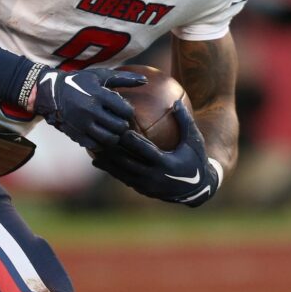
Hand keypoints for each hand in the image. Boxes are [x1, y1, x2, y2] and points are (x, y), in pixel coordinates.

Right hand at [31, 67, 145, 150]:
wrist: (51, 93)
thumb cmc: (80, 82)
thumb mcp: (100, 76)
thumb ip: (124, 78)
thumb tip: (145, 80)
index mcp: (98, 95)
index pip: (125, 110)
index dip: (128, 111)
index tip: (123, 109)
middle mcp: (90, 110)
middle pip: (119, 127)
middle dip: (123, 125)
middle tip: (119, 121)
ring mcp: (82, 124)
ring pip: (110, 139)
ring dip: (114, 136)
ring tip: (112, 129)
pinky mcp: (76, 134)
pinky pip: (96, 146)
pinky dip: (102, 143)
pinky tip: (100, 134)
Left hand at [91, 101, 221, 206]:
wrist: (197, 189)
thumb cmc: (195, 159)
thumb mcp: (194, 140)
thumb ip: (185, 121)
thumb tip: (176, 101)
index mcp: (166, 164)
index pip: (145, 151)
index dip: (132, 141)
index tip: (120, 129)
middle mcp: (154, 177)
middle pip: (129, 163)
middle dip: (113, 151)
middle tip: (100, 137)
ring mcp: (147, 186)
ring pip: (122, 173)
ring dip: (107, 163)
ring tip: (93, 150)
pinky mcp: (142, 190)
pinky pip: (124, 179)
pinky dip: (111, 170)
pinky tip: (98, 161)